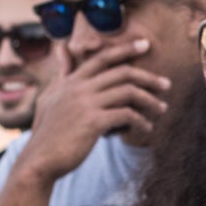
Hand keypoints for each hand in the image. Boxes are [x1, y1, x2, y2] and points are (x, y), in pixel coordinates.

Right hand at [23, 37, 170, 178]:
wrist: (39, 161)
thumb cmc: (47, 133)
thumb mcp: (50, 98)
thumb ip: (62, 75)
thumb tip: (65, 50)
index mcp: (71, 81)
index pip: (102, 57)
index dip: (125, 49)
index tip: (145, 45)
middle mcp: (78, 88)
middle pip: (122, 72)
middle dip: (149, 77)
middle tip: (166, 84)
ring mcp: (85, 104)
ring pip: (129, 92)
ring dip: (150, 100)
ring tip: (162, 109)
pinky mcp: (93, 122)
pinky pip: (127, 115)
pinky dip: (141, 121)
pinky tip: (147, 128)